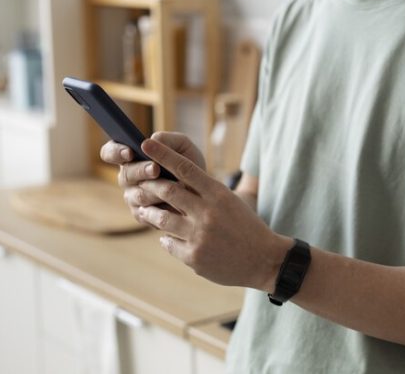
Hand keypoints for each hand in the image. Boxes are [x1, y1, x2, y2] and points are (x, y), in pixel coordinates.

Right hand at [99, 132, 205, 222]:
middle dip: (140, 171)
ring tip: (172, 186)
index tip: (129, 152)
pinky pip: (146, 213)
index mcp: (131, 157)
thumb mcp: (183, 147)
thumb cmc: (189, 163)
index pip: (110, 152)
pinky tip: (173, 204)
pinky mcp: (142, 215)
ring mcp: (132, 197)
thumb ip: (168, 140)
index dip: (115, 152)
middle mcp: (127, 177)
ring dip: (154, 190)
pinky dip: (161, 207)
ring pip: (137, 195)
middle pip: (125, 175)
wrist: (203, 191)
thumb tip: (152, 139)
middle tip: (155, 169)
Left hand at [136, 137, 290, 289]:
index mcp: (218, 194)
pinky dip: (166, 238)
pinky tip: (168, 237)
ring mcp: (199, 236)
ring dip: (150, 213)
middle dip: (149, 185)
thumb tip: (176, 184)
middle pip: (167, 191)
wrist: (265, 260)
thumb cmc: (247, 227)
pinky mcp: (193, 257)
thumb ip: (205, 193)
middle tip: (139, 182)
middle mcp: (207, 212)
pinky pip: (168, 243)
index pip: (185, 168)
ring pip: (161, 219)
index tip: (146, 143)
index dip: (163, 154)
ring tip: (145, 210)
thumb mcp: (231, 202)